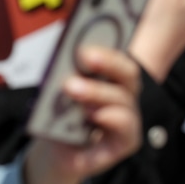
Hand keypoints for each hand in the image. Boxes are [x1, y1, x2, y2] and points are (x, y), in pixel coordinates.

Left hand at [23, 47, 141, 183]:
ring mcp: (128, 116)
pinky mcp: (126, 141)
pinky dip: (110, 118)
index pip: (118, 52)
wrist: (57, 153)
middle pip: (127, 71)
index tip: (94, 31)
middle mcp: (124, 93)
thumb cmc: (61, 117)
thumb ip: (63, 73)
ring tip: (72, 88)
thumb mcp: (58, 92)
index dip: (111, 41)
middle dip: (107, 61)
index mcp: (111, 76)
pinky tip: (94, 115)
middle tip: (83, 55)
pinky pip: (126, 128)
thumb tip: (60, 55)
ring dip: (97, 91)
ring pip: (122, 98)